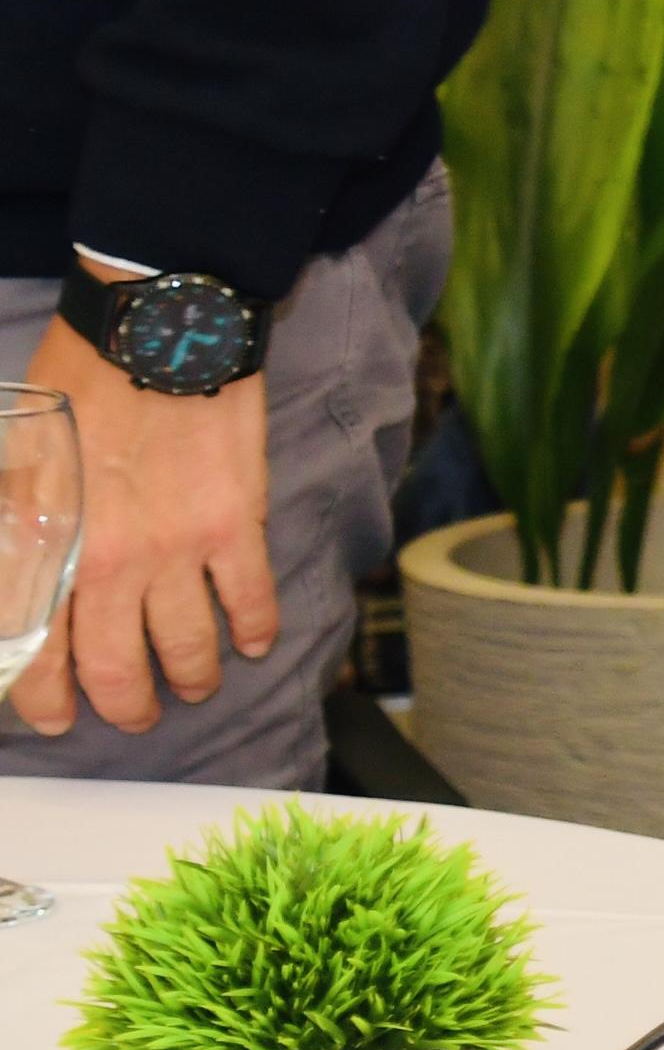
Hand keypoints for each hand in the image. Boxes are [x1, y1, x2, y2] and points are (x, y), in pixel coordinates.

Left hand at [9, 314, 272, 736]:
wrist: (156, 333)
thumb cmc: (76, 387)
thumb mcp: (14, 462)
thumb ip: (14, 531)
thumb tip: (14, 582)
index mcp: (49, 546)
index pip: (40, 652)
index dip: (46, 698)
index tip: (56, 715)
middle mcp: (110, 563)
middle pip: (118, 667)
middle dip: (126, 704)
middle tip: (133, 712)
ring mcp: (179, 549)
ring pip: (189, 646)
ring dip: (192, 678)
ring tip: (194, 684)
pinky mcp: (236, 526)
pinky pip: (251, 600)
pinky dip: (254, 630)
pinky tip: (252, 641)